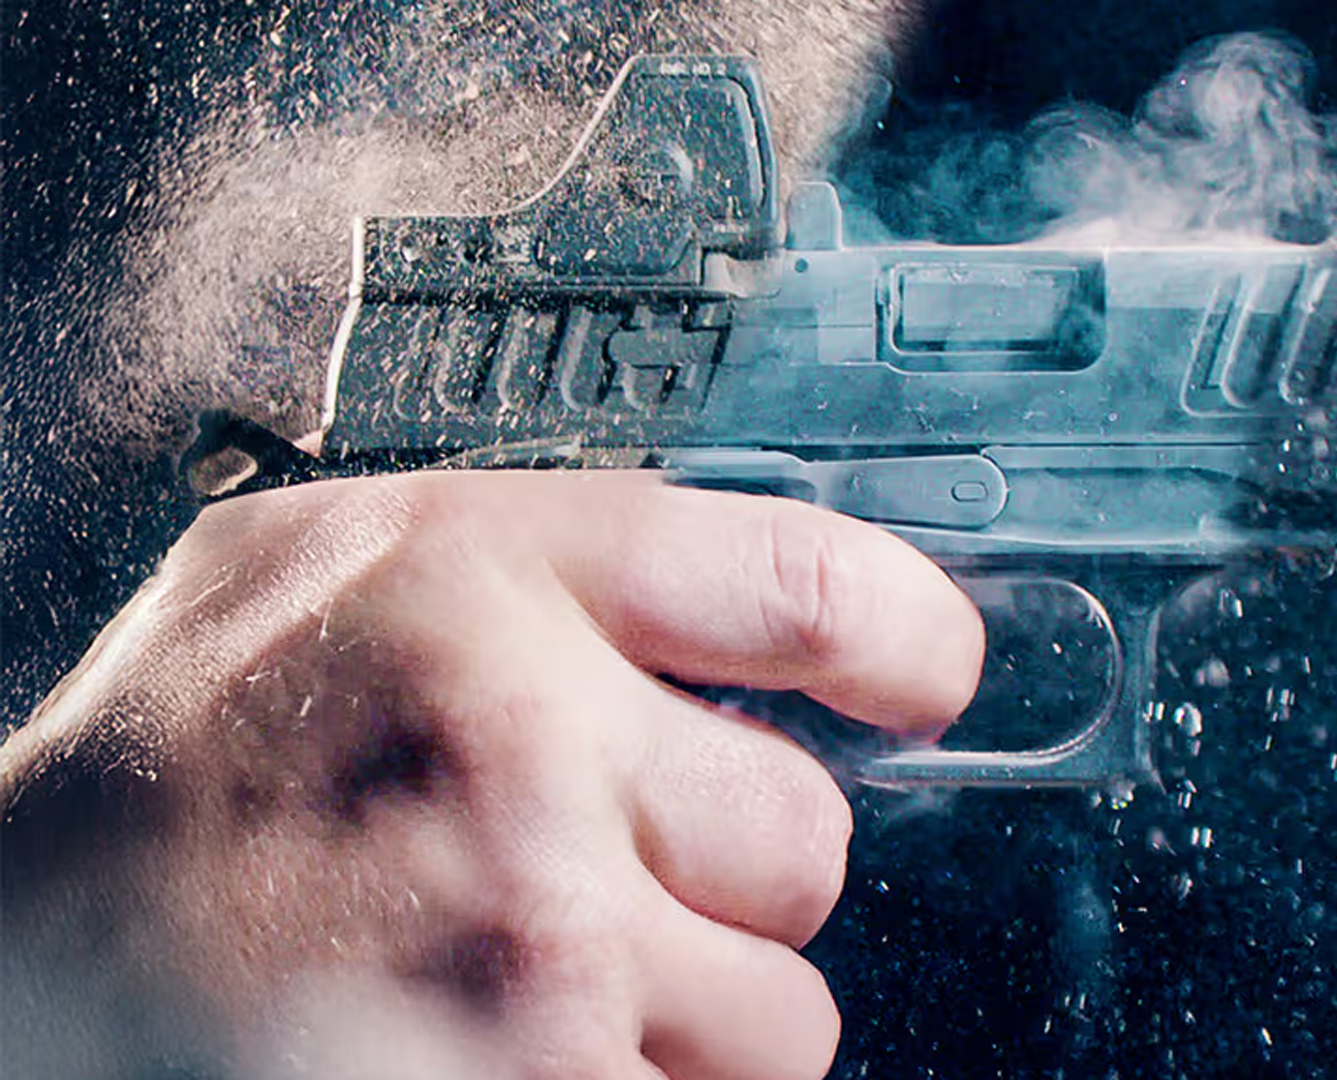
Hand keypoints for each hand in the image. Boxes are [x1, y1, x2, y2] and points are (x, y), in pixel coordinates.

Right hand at [0, 472, 983, 1079]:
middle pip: (808, 842)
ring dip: (684, 1022)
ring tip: (519, 989)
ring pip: (781, 1019)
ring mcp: (534, 947)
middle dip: (730, 882)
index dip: (905, 640)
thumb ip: (546, 567)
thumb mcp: (326, 569)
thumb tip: (748, 614)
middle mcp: (523, 748)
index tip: (919, 680)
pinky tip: (498, 1054)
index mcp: (483, 579)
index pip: (811, 579)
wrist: (8, 952)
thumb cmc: (177, 767)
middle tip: (592, 883)